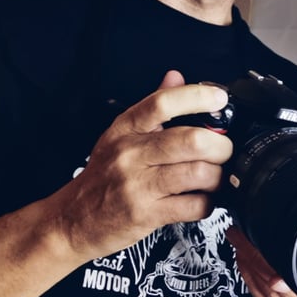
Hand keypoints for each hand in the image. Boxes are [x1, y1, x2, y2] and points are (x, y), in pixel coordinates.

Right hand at [58, 71, 232, 259]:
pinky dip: (208, 203)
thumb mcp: (118, 136)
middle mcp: (130, 153)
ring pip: (197, 173)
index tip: (219, 97)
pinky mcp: (145, 214)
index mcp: (125, 128)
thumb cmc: (101, 178)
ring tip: (215, 178)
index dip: (197, 96)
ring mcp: (137, 184)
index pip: (163, 102)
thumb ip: (151, 108)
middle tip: (224, 150)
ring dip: (217, 177)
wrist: (71, 219)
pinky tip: (202, 199)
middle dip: (221, 146)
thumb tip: (175, 77)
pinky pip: (192, 206)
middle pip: (190, 140)